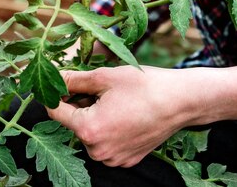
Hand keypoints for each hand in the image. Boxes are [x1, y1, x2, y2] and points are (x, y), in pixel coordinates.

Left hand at [47, 66, 194, 167]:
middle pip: (74, 123)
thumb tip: (54, 77)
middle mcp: (97, 151)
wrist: (181, 101)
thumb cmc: (145, 86)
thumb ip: (75, 79)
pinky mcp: (126, 159)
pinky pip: (107, 143)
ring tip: (117, 101)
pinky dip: (110, 128)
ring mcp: (113, 158)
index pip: (56, 111)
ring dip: (95, 117)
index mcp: (89, 129)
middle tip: (100, 88)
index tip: (65, 82)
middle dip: (80, 104)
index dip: (57, 93)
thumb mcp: (106, 77)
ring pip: (91, 134)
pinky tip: (127, 114)